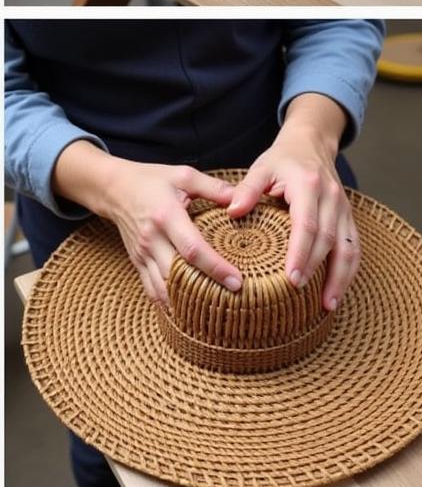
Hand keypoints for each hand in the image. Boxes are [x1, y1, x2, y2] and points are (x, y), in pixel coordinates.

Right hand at [103, 159, 241, 303]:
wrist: (114, 188)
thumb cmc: (152, 179)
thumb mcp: (184, 175)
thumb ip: (214, 188)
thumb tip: (242, 198)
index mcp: (167, 216)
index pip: (193, 249)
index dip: (215, 267)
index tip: (237, 280)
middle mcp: (152, 240)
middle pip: (179, 274)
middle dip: (206, 289)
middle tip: (235, 299)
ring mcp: (142, 254)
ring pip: (163, 288)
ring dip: (186, 302)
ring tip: (214, 308)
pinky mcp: (137, 262)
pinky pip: (151, 288)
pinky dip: (168, 302)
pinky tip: (186, 310)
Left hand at [227, 96, 356, 309]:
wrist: (312, 143)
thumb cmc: (282, 160)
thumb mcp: (261, 168)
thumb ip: (247, 189)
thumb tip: (232, 211)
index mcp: (309, 186)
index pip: (308, 224)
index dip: (301, 252)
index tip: (291, 278)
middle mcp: (332, 197)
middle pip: (329, 239)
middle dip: (317, 269)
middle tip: (300, 295)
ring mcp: (343, 208)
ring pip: (348, 246)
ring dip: (340, 276)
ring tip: (328, 305)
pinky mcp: (348, 217)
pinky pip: (354, 245)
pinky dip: (349, 270)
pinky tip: (338, 291)